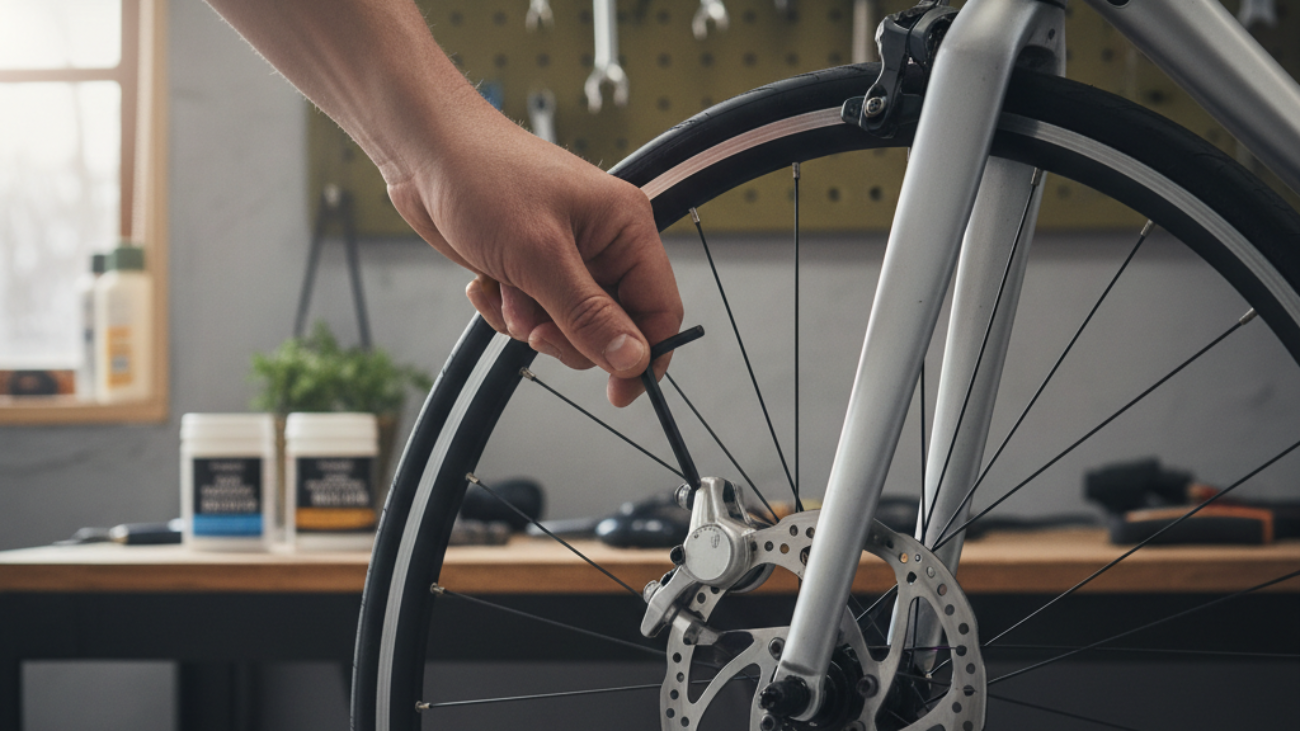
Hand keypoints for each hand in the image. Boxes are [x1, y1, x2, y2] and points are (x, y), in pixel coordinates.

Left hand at [386, 102, 683, 406]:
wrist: (424, 151)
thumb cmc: (484, 178)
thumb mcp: (540, 256)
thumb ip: (589, 315)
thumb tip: (633, 360)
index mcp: (626, 228)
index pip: (659, 310)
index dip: (643, 356)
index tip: (618, 393)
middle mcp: (604, 243)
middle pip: (612, 327)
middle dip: (567, 335)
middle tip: (533, 326)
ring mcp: (567, 256)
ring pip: (568, 327)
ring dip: (529, 322)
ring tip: (503, 290)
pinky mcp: (532, 266)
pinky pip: (534, 315)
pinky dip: (507, 310)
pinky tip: (485, 285)